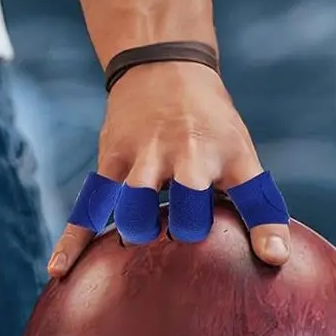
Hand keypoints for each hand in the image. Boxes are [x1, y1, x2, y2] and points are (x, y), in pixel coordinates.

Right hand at [48, 62, 290, 277]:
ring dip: (136, 231)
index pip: (252, 192)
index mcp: (226, 153)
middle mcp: (187, 153)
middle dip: (186, 229)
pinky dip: (73, 239)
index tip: (272, 257)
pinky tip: (58, 270)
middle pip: (188, 201)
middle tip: (182, 247)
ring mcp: (145, 156)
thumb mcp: (240, 153)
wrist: (162, 66)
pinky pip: (90, 206)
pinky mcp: (111, 161)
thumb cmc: (209, 125)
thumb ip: (255, 204)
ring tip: (132, 253)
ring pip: (134, 202)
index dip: (263, 224)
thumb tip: (277, 261)